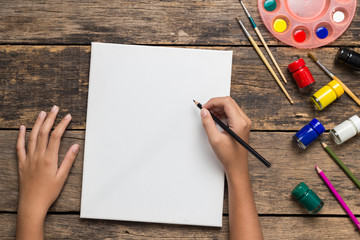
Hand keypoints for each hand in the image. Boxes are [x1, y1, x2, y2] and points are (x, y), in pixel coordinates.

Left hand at [16, 106, 78, 239]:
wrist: (32, 204)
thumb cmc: (48, 192)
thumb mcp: (62, 177)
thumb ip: (68, 160)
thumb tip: (75, 146)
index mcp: (49, 159)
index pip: (56, 137)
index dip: (62, 125)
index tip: (68, 116)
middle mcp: (38, 156)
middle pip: (43, 133)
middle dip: (50, 119)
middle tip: (55, 108)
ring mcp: (28, 159)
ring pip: (32, 137)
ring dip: (37, 123)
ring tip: (42, 113)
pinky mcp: (22, 163)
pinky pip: (20, 147)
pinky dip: (21, 136)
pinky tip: (23, 128)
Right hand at [200, 97, 250, 174]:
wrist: (237, 166)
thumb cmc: (229, 156)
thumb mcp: (215, 139)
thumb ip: (208, 123)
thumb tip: (204, 112)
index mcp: (240, 122)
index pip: (226, 102)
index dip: (213, 102)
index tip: (204, 108)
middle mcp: (244, 120)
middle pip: (229, 102)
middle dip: (215, 104)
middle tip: (205, 111)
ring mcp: (244, 122)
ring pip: (230, 106)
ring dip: (218, 108)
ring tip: (209, 116)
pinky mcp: (242, 125)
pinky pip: (231, 113)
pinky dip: (222, 113)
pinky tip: (215, 120)